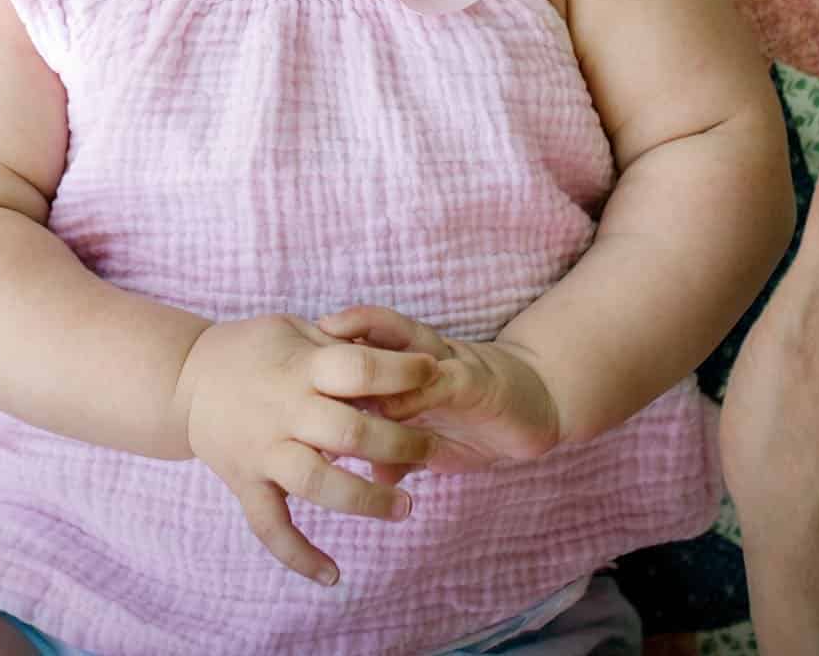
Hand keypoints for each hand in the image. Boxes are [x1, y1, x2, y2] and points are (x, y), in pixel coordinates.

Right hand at [174, 314, 436, 585]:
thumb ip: (341, 342)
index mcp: (301, 369)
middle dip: (400, 442)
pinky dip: (299, 555)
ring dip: (366, 499)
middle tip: (432, 448)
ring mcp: (263, 452)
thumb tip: (397, 351)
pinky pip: (270, 527)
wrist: (182, 379)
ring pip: (318, 484)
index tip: (434, 371)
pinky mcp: (245, 484)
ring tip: (406, 507)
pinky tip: (333, 575)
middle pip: (349, 433)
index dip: (401, 372)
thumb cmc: (251, 348)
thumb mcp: (295, 328)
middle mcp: (284, 413)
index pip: (359, 369)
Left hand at [317, 305, 562, 476]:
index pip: (356, 352)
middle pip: (368, 340)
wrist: (539, 406)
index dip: (321, 354)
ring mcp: (445, 366)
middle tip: (293, 350)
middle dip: (332, 341)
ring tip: (331, 347)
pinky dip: (413, 392)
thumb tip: (375, 478)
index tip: (279, 362)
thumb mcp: (434, 444)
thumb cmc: (478, 423)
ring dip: (364, 353)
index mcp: (404, 371)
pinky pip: (436, 382)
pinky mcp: (473, 381)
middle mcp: (420, 360)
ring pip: (397, 350)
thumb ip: (403, 456)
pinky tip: (391, 405)